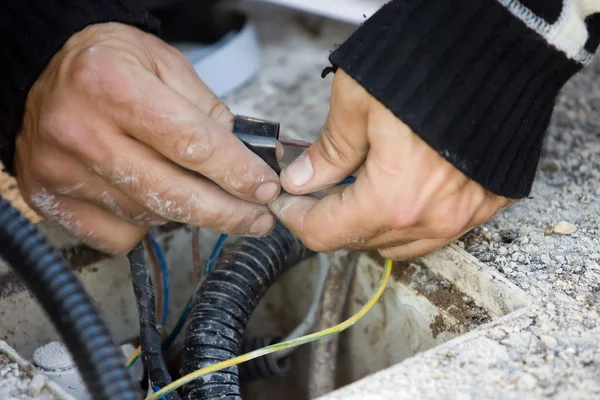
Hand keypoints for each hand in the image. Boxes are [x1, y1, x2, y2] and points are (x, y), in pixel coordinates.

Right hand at [16, 23, 278, 253]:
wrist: (45, 76)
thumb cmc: (109, 65)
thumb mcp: (165, 65)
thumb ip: (208, 110)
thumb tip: (248, 158)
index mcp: (111, 85)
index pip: (191, 143)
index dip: (237, 173)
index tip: (266, 189)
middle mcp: (80, 131)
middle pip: (172, 193)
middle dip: (226, 213)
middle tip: (258, 219)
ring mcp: (62, 171)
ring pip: (149, 217)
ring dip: (187, 213)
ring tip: (203, 195)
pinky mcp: (52, 199)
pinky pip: (118, 236)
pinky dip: (146, 226)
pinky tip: (152, 200)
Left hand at [270, 70, 513, 259]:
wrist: (503, 48)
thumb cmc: (432, 66)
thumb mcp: (357, 101)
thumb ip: (328, 151)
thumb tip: (303, 180)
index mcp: (394, 199)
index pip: (325, 233)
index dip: (296, 219)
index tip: (287, 204)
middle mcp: (432, 218)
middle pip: (360, 240)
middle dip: (332, 217)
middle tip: (317, 188)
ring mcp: (465, 215)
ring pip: (399, 242)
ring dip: (371, 222)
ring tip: (358, 186)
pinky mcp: (487, 202)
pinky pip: (437, 228)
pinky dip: (410, 216)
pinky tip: (401, 187)